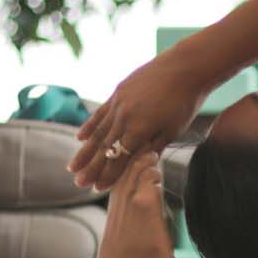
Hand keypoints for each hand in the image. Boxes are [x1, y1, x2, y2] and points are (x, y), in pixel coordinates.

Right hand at [70, 49, 213, 191]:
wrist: (184, 68)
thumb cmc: (184, 103)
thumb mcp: (173, 130)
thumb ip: (153, 148)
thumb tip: (140, 166)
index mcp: (139, 131)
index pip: (119, 159)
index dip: (108, 175)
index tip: (98, 188)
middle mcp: (124, 118)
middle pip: (104, 148)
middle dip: (91, 168)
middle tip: (78, 184)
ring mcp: (118, 104)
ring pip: (97, 132)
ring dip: (84, 151)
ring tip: (72, 167)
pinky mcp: (118, 92)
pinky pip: (100, 113)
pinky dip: (89, 126)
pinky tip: (80, 137)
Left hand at [90, 152, 205, 257]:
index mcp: (148, 251)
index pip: (145, 202)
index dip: (150, 178)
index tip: (157, 157)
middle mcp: (125, 246)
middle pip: (127, 196)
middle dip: (136, 171)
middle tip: (147, 148)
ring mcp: (112, 251)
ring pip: (116, 207)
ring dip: (126, 184)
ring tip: (136, 163)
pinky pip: (112, 220)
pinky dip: (119, 202)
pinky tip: (124, 194)